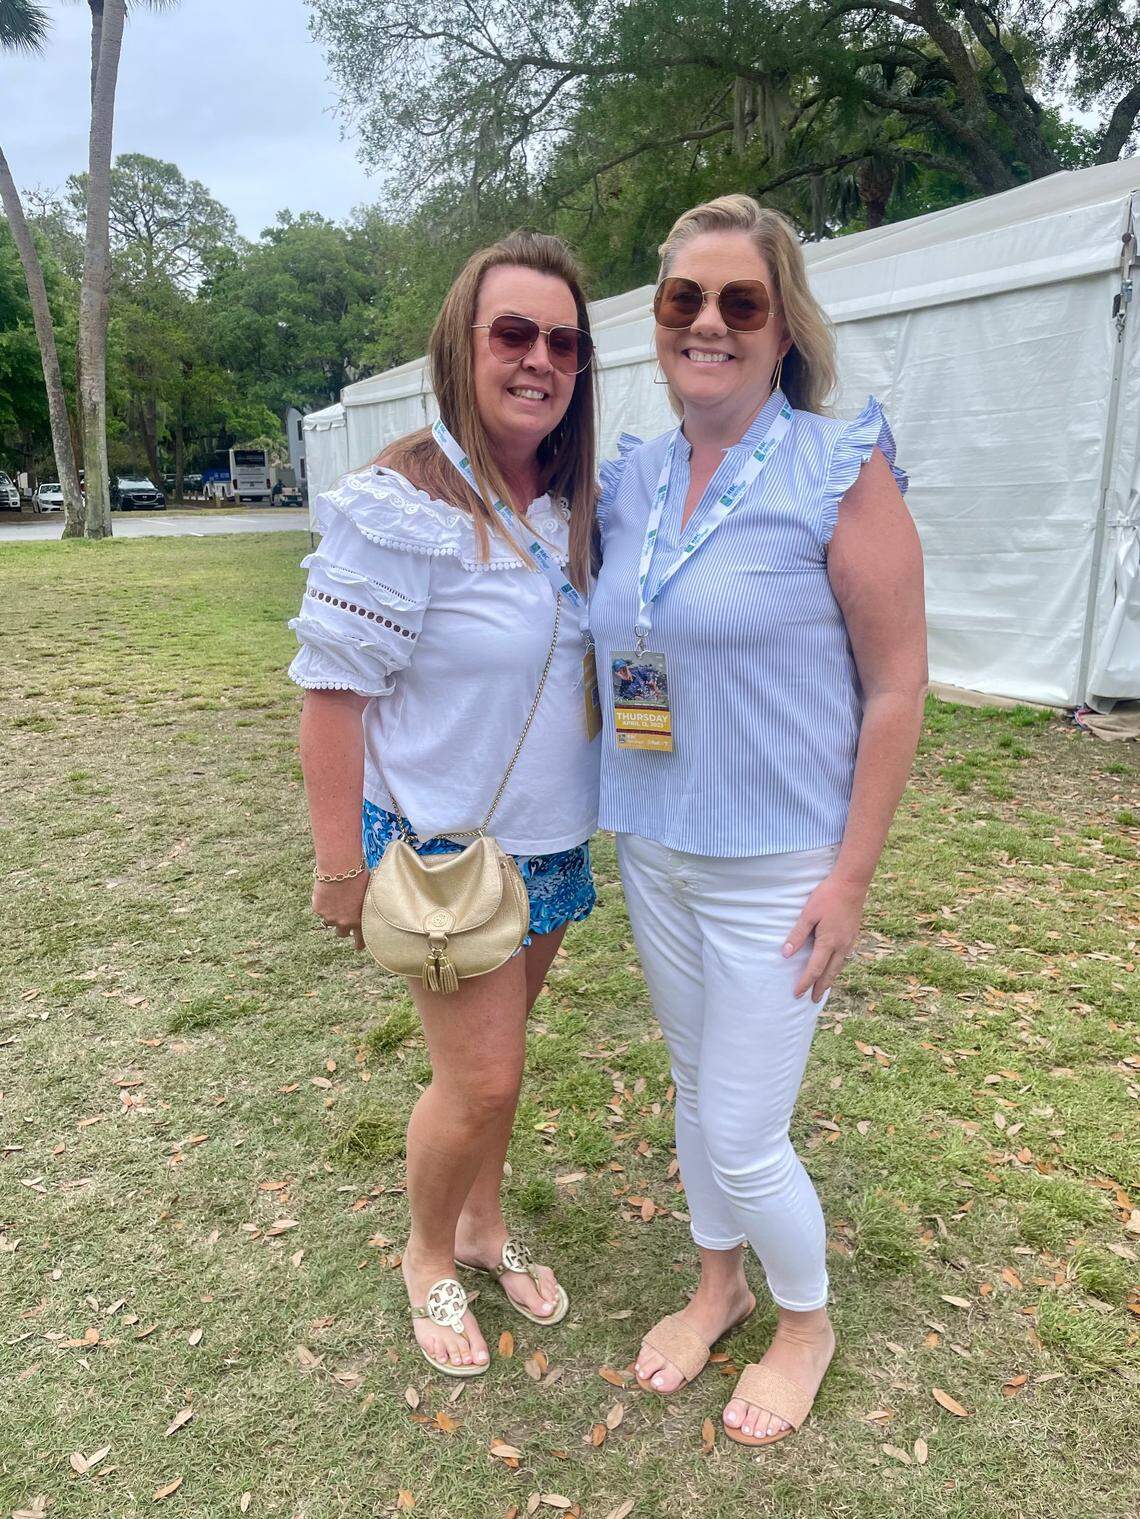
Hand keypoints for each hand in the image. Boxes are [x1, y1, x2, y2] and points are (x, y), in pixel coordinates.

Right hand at [312, 870, 370, 951]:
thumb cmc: (360, 877)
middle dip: (343, 927)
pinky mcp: (318, 909)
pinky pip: (320, 910)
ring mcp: (330, 917)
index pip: (360, 940)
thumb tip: (374, 908)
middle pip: (341, 933)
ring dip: (332, 915)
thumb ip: (368, 907)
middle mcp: (344, 923)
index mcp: (360, 920)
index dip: (359, 944)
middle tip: (343, 920)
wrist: (340, 868)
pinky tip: (327, 891)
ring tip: (335, 900)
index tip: (358, 946)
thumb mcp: (369, 894)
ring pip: (329, 921)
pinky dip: (323, 903)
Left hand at [782, 872, 867, 1002]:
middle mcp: (841, 946)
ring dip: (830, 979)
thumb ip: (797, 935)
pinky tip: (833, 967)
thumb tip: (786, 954)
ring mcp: (849, 941)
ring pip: (838, 967)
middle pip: (829, 973)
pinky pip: (844, 958)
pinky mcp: (853, 935)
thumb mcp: (808, 914)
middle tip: (812, 1000)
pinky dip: (836, 967)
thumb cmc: (827, 896)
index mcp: (828, 942)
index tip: (796, 994)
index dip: (805, 983)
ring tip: (822, 988)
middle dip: (820, 988)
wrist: (852, 883)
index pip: (814, 969)